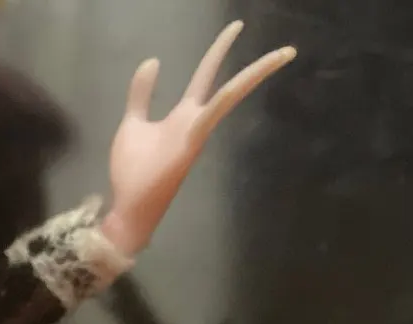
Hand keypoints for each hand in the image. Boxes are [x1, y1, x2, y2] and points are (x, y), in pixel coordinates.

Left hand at [102, 23, 294, 260]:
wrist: (127, 208)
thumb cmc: (131, 172)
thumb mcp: (133, 123)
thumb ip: (142, 93)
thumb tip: (153, 59)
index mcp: (185, 115)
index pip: (206, 74)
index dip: (220, 50)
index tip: (236, 27)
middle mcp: (197, 121)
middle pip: (229, 84)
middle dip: (256, 66)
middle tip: (285, 48)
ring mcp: (197, 133)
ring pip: (230, 97)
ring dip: (255, 76)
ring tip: (283, 56)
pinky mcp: (190, 145)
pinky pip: (211, 118)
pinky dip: (222, 100)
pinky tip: (236, 84)